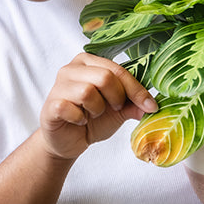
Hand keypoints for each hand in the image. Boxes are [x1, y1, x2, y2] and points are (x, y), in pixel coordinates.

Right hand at [39, 53, 157, 160]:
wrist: (68, 141)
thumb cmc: (91, 120)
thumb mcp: (118, 111)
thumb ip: (133, 104)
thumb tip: (152, 106)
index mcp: (89, 62)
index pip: (117, 70)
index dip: (136, 89)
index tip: (150, 106)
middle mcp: (71, 69)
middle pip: (104, 77)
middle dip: (116, 97)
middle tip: (114, 108)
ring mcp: (58, 85)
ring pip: (87, 91)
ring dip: (97, 109)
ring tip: (93, 114)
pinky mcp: (51, 104)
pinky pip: (69, 108)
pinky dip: (79, 118)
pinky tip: (79, 121)